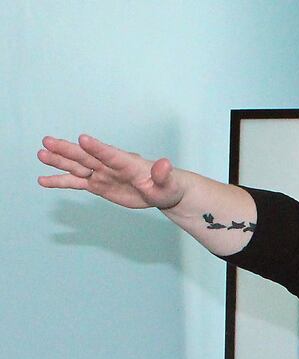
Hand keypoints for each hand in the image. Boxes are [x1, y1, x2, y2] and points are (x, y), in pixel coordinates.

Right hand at [37, 134, 183, 208]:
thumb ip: (164, 175)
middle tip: (48, 141)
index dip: (98, 147)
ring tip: (41, 154)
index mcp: (129, 163)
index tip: (82, 138)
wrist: (163, 191)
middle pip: (88, 156)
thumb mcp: (168, 184)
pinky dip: (60, 181)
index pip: (111, 154)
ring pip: (78, 166)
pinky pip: (77, 182)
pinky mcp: (99, 184)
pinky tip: (43, 180)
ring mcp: (103, 174)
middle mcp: (112, 165)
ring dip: (60, 161)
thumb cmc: (168, 186)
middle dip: (69, 150)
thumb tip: (165, 164)